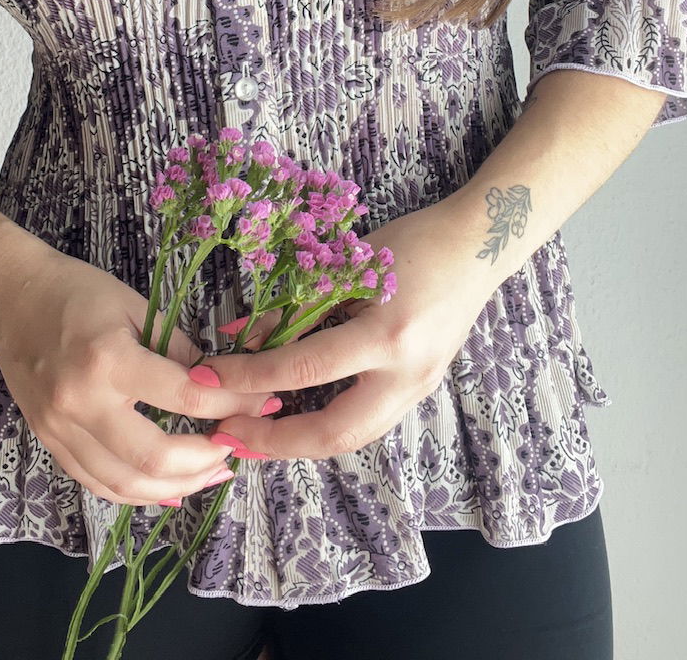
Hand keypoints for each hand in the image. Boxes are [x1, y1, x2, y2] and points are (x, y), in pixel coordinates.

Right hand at [0, 242, 272, 505]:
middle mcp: (82, 403)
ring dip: (177, 486)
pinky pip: (98, 483)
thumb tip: (221, 385)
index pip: (185, 396)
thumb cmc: (77, 292)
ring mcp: (61, 429)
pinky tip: (168, 488)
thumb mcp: (136, 306)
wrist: (11, 299)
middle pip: (155, 456)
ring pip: (126, 483)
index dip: (230, 404)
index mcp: (109, 359)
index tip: (261, 403)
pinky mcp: (50, 442)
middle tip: (237, 448)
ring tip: (212, 474)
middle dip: (206, 460)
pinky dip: (137, 492)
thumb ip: (177, 349)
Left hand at [195, 201, 489, 459]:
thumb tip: (237, 339)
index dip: (250, 377)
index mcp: (387, 334)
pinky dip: (327, 425)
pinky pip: (367, 421)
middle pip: (334, 432)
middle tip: (227, 437)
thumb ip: (296, 307)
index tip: (207, 378)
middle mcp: (407, 373)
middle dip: (274, 442)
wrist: (479, 246)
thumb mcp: (348, 267)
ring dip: (299, 442)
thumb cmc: (413, 244)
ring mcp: (420, 389)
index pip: (304, 367)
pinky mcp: (421, 391)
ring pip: (352, 437)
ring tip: (252, 438)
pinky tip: (293, 420)